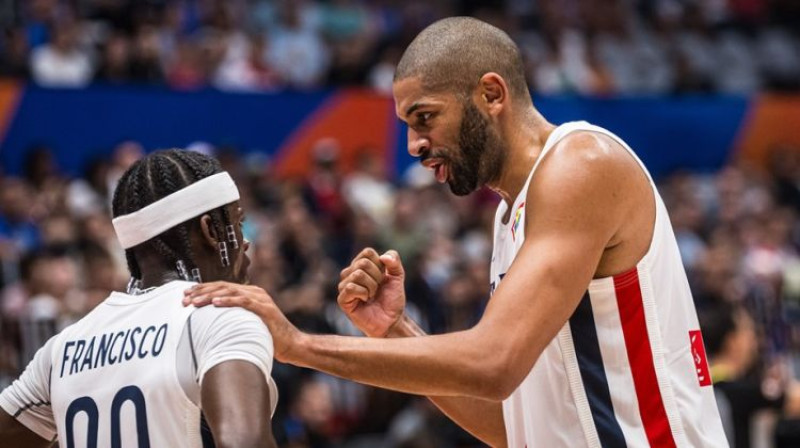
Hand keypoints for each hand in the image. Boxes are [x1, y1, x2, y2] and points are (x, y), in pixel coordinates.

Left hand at [183, 282, 299, 361]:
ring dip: (210, 296)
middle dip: (202, 291)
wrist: (291, 345)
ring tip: (195, 301)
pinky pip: (244, 302)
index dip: (203, 289)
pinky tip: (215, 303)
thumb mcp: (247, 324)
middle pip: (223, 286)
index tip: (186, 294)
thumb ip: (233, 318)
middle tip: (184, 298)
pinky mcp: (265, 308)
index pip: (222, 287)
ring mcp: (260, 299)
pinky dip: (228, 301)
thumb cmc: (268, 338)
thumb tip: (210, 322)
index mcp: (250, 294)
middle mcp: (255, 293)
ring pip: (231, 291)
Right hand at [337, 248, 405, 337]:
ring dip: (372, 287)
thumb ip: (394, 262)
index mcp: (361, 265)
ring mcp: (344, 286)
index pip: (368, 252)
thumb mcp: (398, 277)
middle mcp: (350, 273)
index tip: (383, 278)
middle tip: (378, 289)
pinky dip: (363, 293)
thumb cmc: (392, 299)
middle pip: (363, 263)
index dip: (380, 265)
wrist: (391, 320)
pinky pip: (350, 287)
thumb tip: (383, 257)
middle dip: (377, 277)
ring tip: (372, 296)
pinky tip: (365, 300)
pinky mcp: (342, 299)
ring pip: (358, 274)